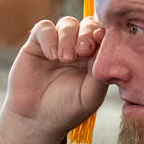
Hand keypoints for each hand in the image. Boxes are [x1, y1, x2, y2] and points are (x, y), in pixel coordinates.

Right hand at [0, 16, 108, 143]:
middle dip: (86, 34)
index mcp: (94, 59)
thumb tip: (107, 49)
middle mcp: (77, 49)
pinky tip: (51, 55)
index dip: (103, 32)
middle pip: (87, 25)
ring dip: (68, 37)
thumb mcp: (90, 96)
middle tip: (83, 51)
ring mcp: (57, 44)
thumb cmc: (66, 110)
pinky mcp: (37, 44)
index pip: (103, 35)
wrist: (35, 120)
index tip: (100, 39)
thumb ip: (100, 74)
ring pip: (67, 23)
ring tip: (64, 58)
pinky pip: (44, 28)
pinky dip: (49, 37)